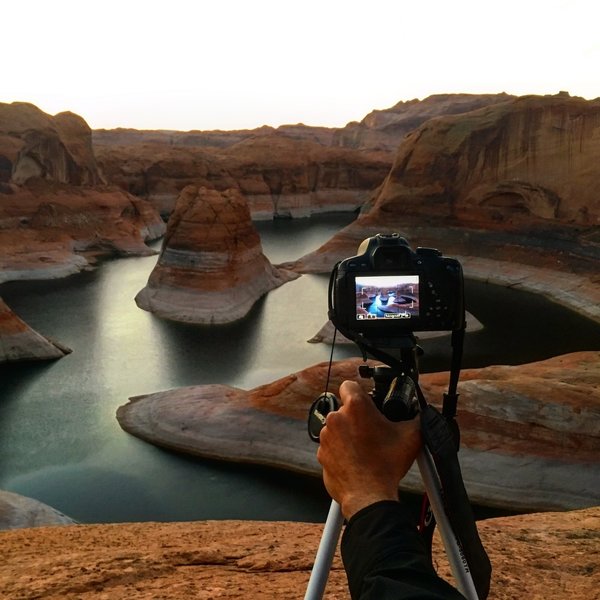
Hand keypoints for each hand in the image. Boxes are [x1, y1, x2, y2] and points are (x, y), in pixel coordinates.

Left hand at [316, 380, 421, 519]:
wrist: (369, 495)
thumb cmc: (387, 466)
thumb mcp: (412, 436)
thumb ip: (416, 418)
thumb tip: (420, 414)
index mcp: (356, 407)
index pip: (349, 385)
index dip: (358, 392)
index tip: (366, 402)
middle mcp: (337, 418)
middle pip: (345, 409)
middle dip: (357, 418)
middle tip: (372, 432)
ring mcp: (326, 436)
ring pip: (337, 428)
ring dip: (348, 434)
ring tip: (365, 448)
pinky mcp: (322, 453)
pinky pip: (331, 446)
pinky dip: (340, 450)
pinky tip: (356, 460)